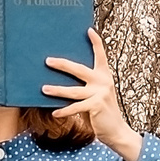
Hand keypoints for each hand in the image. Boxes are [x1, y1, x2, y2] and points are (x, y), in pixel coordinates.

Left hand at [42, 30, 143, 160]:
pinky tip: (54, 112)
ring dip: (57, 90)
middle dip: (62, 64)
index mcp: (104, 76)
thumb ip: (85, 87)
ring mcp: (100, 93)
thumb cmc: (102, 112)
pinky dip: (64, 110)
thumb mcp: (96, 95)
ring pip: (73, 90)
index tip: (88, 30)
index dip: (95, 42)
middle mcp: (103, 82)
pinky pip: (75, 107)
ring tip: (43, 89)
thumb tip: (62, 80)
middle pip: (79, 69)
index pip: (101, 55)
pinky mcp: (96, 105)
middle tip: (47, 61)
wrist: (116, 130)